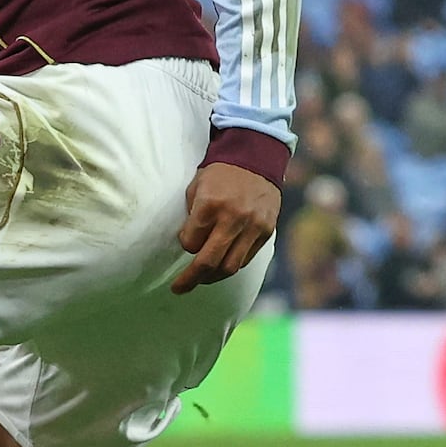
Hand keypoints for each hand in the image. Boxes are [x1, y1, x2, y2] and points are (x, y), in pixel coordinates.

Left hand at [171, 162, 280, 293]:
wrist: (256, 158)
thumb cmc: (219, 174)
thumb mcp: (196, 187)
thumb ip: (192, 217)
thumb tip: (188, 245)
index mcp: (210, 205)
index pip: (190, 243)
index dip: (185, 245)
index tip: (184, 241)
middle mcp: (233, 218)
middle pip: (210, 262)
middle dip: (192, 279)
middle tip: (178, 288)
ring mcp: (253, 226)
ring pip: (231, 266)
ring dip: (213, 277)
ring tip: (201, 280)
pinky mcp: (266, 231)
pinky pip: (246, 258)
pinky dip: (232, 266)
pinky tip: (221, 266)